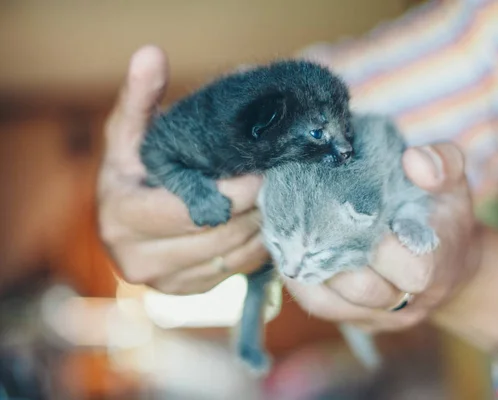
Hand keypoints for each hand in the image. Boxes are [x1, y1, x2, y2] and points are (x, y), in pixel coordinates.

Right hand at [97, 45, 268, 293]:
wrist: (128, 214)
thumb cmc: (132, 168)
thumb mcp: (131, 132)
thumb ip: (140, 97)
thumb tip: (151, 54)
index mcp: (121, 218)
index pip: (188, 211)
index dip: (231, 193)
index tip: (263, 172)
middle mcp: (138, 261)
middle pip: (216, 237)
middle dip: (253, 209)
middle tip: (280, 182)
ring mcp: (165, 284)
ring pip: (231, 258)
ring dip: (260, 228)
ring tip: (278, 199)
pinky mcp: (187, 293)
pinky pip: (235, 272)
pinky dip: (256, 247)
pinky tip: (265, 221)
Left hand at [285, 143, 481, 331]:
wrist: (450, 263)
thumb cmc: (445, 216)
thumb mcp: (453, 182)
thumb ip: (442, 164)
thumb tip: (412, 160)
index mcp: (436, 267)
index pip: (413, 269)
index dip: (384, 244)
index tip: (361, 211)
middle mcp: (407, 302)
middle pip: (364, 289)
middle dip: (337, 252)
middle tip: (316, 217)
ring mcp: (380, 316)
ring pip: (331, 303)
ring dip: (309, 266)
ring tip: (295, 232)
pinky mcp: (357, 320)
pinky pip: (319, 305)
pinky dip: (300, 278)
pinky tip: (291, 249)